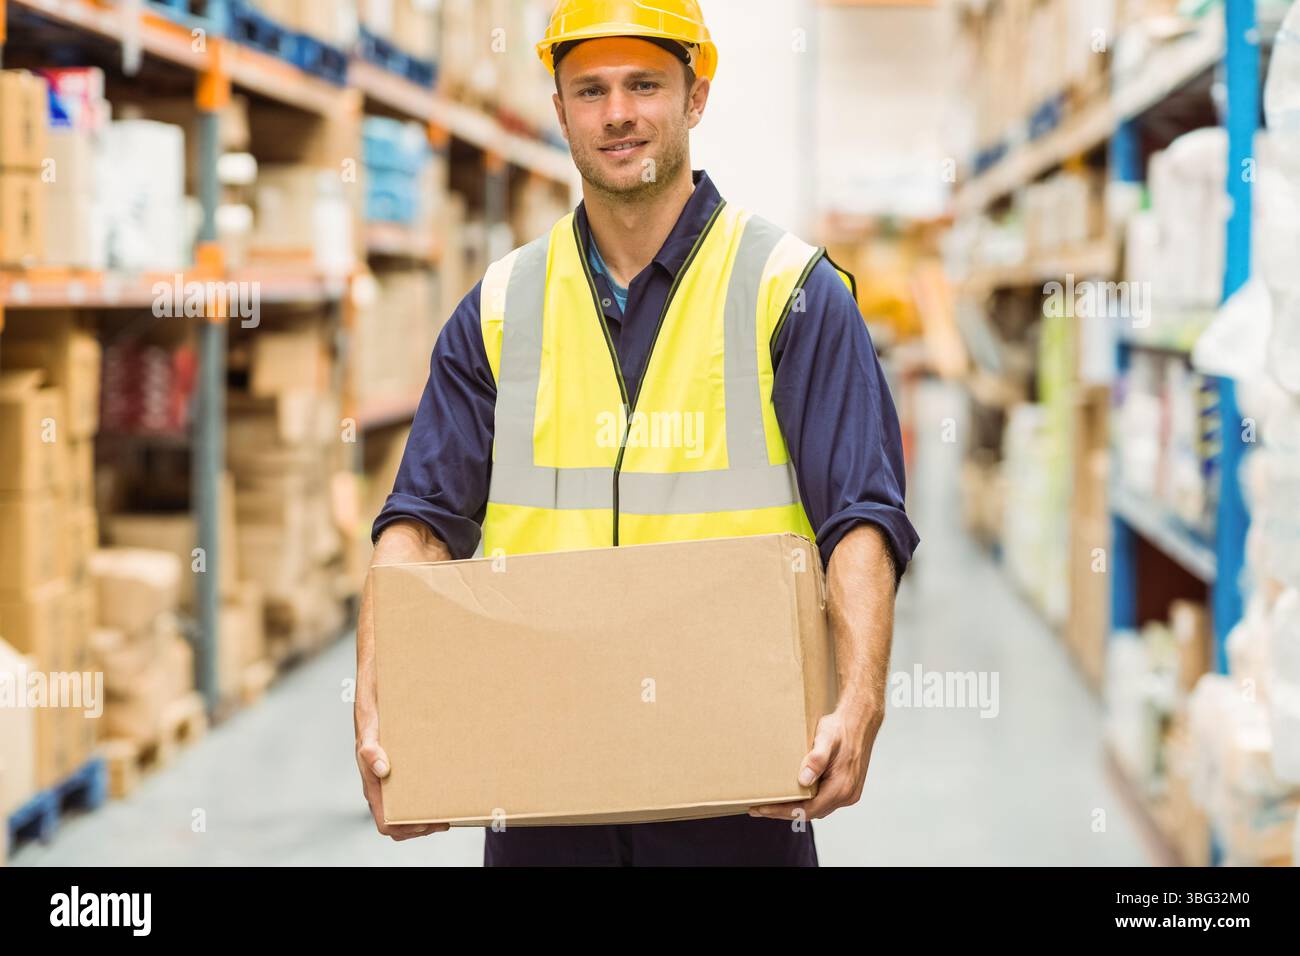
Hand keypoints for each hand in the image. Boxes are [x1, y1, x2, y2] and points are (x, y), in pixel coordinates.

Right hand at [356, 707, 447, 840]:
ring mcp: (390, 788)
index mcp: (373, 790)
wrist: (372, 717)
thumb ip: (371, 753)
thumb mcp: (368, 740)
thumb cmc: (369, 731)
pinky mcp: (399, 779)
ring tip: (445, 814)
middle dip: (420, 828)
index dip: (404, 829)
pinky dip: (424, 803)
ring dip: (424, 820)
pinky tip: (439, 795)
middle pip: (399, 825)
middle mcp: (382, 793)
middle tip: (443, 821)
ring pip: (405, 815)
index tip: (425, 824)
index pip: (385, 823)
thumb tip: (383, 769)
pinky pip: (410, 798)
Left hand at [748, 699, 883, 821]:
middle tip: (758, 809)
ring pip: (817, 809)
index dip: (783, 811)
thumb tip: (804, 781)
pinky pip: (823, 801)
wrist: (860, 721)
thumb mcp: (826, 738)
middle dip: (783, 812)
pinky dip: (806, 802)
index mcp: (841, 787)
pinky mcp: (846, 788)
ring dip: (794, 809)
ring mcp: (848, 793)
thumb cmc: (841, 728)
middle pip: (810, 813)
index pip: (808, 809)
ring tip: (770, 805)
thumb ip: (817, 759)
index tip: (762, 809)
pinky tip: (792, 795)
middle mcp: (846, 795)